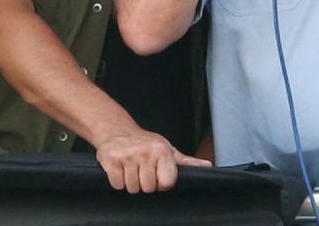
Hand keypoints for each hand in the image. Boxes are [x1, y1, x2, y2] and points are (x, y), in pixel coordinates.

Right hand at [95, 129, 211, 193]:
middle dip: (144, 183)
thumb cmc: (146, 143)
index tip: (157, 175)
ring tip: (131, 168)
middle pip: (148, 188)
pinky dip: (117, 181)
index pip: (166, 183)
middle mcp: (146, 152)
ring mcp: (128, 156)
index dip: (161, 183)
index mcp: (162, 151)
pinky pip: (117, 185)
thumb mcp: (168, 149)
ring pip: (132, 188)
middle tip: (141, 170)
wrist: (117, 130)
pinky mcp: (111, 160)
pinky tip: (120, 168)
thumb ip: (186, 162)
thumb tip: (207, 166)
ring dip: (130, 182)